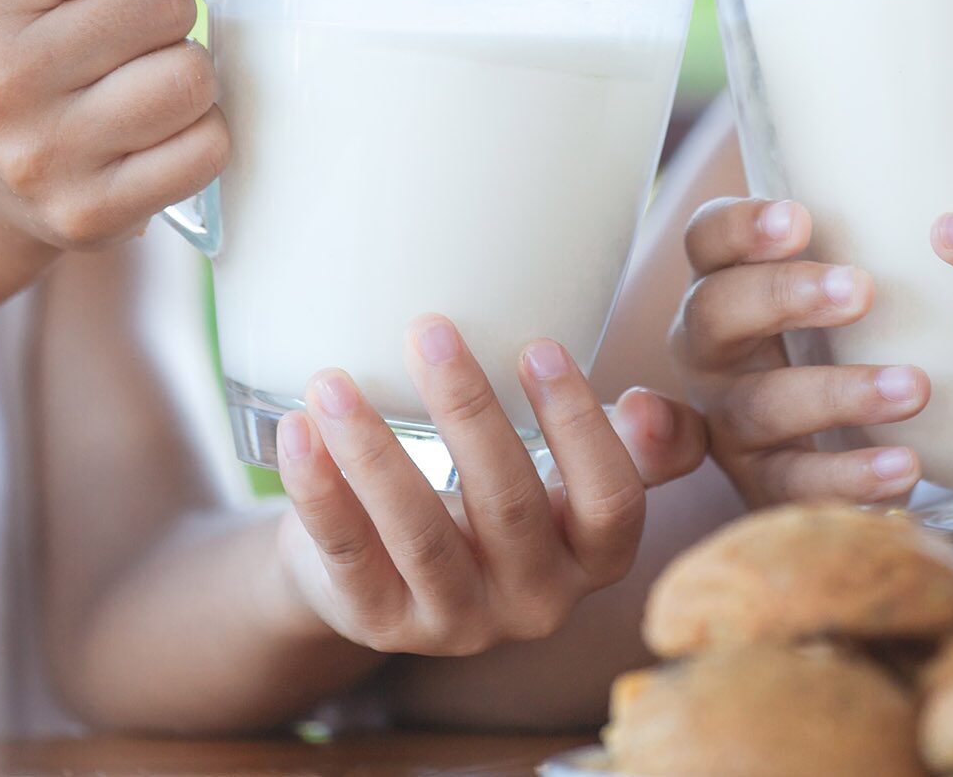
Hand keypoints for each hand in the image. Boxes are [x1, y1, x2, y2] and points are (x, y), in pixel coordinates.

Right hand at [0, 0, 228, 250]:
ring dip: (186, 71)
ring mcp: (42, 157)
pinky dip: (199, 133)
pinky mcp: (90, 215)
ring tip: (144, 81)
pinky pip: (207, 148)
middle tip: (129, 38)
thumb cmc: (8, 34)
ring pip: (192, 75)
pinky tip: (156, 133)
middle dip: (163, 10)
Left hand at [273, 316, 707, 654]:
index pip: (611, 501)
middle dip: (468, 413)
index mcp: (592, 557)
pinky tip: (300, 432)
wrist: (392, 573)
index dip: (579, 425)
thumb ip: (634, 445)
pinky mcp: (378, 623)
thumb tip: (652, 409)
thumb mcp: (570, 477)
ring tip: (336, 381)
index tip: (537, 346)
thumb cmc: (496, 498)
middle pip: (509, 509)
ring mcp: (455, 622)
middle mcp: (535, 602)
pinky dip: (319, 492)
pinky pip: (347, 556)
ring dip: (374, 452)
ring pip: (419, 536)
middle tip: (429, 330)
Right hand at [668, 199, 929, 506]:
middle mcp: (709, 353)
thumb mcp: (827, 284)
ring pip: (762, 406)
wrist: (818, 451)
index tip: (802, 219)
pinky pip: (796, 485)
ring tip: (914, 387)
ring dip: (838, 393)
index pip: (707, 242)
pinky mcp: (761, 486)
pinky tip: (908, 465)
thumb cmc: (832, 339)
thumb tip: (942, 140)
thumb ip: (855, 230)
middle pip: (717, 313)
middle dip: (785, 296)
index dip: (743, 228)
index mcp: (719, 286)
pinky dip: (850, 477)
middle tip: (862, 289)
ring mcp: (730, 424)